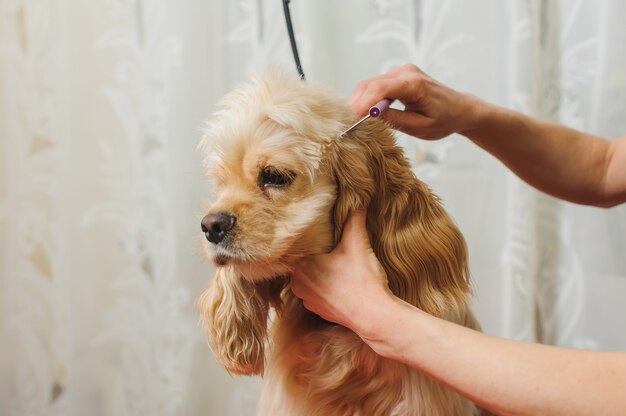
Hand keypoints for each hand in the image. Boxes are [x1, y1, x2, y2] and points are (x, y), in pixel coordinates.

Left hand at [291, 209, 393, 333]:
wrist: (373, 315)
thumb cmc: (362, 280)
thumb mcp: (357, 243)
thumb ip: (354, 219)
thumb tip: (357, 201)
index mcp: (301, 264)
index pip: (299, 244)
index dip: (309, 237)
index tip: (318, 231)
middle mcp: (297, 282)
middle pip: (301, 260)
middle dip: (313, 253)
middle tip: (327, 245)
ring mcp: (305, 298)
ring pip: (305, 276)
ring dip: (316, 270)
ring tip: (331, 263)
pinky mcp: (314, 309)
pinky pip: (313, 291)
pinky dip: (321, 286)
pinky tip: (335, 281)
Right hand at [348, 64, 482, 139]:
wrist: (460, 108)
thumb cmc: (444, 120)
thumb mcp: (420, 127)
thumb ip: (395, 120)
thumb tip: (370, 117)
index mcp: (414, 84)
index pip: (380, 89)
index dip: (362, 103)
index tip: (350, 119)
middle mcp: (406, 72)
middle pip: (370, 85)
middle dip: (355, 104)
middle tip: (344, 124)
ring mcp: (401, 71)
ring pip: (369, 84)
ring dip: (358, 101)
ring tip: (351, 121)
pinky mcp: (398, 76)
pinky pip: (375, 85)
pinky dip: (366, 98)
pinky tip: (361, 113)